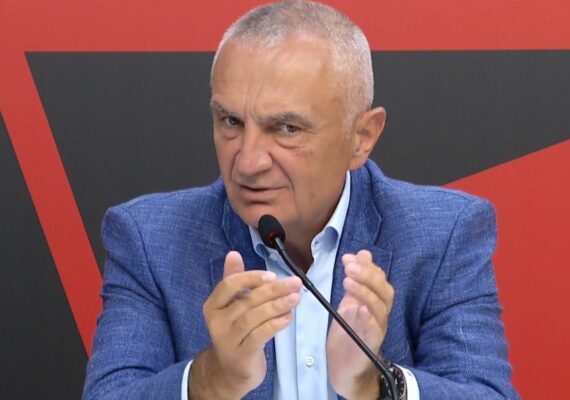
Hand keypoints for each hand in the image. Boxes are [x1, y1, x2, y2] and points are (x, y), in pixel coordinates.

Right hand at [189, 251, 301, 398]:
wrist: (229, 371)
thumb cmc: (235, 332)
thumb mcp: (232, 305)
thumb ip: (234, 280)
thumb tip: (233, 254)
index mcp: (213, 305)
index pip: (229, 285)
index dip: (250, 278)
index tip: (272, 275)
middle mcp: (217, 321)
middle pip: (246, 301)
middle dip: (273, 290)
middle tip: (295, 283)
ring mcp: (227, 339)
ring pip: (253, 318)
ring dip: (277, 305)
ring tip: (296, 298)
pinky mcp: (241, 354)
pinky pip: (259, 336)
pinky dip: (275, 324)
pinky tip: (288, 317)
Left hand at [327, 250, 394, 399]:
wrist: (346, 369)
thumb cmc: (349, 334)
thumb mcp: (349, 302)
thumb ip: (356, 280)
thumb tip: (363, 253)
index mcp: (375, 303)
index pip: (379, 280)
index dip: (367, 267)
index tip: (348, 258)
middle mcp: (379, 315)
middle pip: (383, 292)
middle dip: (367, 276)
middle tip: (349, 267)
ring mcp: (376, 330)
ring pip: (380, 308)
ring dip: (365, 293)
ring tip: (348, 282)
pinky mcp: (370, 346)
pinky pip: (375, 331)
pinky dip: (369, 319)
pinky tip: (361, 309)